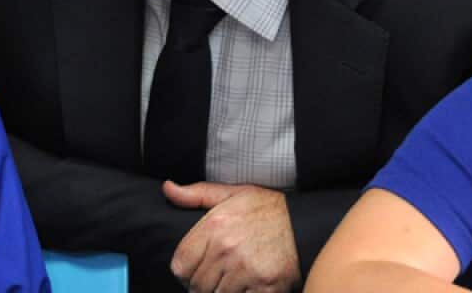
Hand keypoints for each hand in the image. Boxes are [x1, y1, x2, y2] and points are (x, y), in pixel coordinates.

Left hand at [166, 181, 300, 292]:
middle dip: (203, 284)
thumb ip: (197, 194)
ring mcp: (247, 269)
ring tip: (233, 281)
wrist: (304, 223)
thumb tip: (167, 188)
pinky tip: (248, 286)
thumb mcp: (232, 194)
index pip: (180, 263)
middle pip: (197, 285)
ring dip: (223, 292)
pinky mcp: (266, 286)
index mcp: (215, 226)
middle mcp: (228, 249)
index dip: (185, 271)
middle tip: (216, 278)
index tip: (194, 271)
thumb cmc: (267, 209)